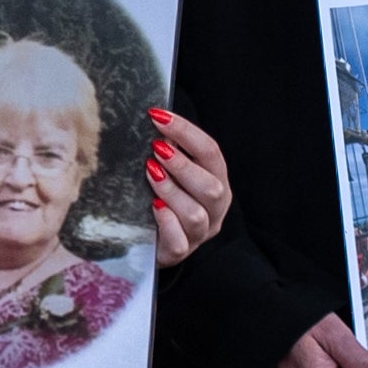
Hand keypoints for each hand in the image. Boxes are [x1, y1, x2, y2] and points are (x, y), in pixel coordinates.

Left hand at [143, 108, 234, 260]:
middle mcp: (215, 208)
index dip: (186, 132)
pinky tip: (154, 207)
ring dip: (171, 191)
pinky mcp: (180, 252)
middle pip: (210, 186)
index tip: (157, 116)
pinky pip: (179, 242)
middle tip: (155, 149)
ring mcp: (200, 233)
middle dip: (182, 165)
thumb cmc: (163, 195)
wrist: (152, 239)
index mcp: (217, 181)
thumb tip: (154, 121)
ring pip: (195, 214)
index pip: (210, 152)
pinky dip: (167, 223)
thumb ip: (168, 150)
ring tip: (150, 174)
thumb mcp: (169, 170)